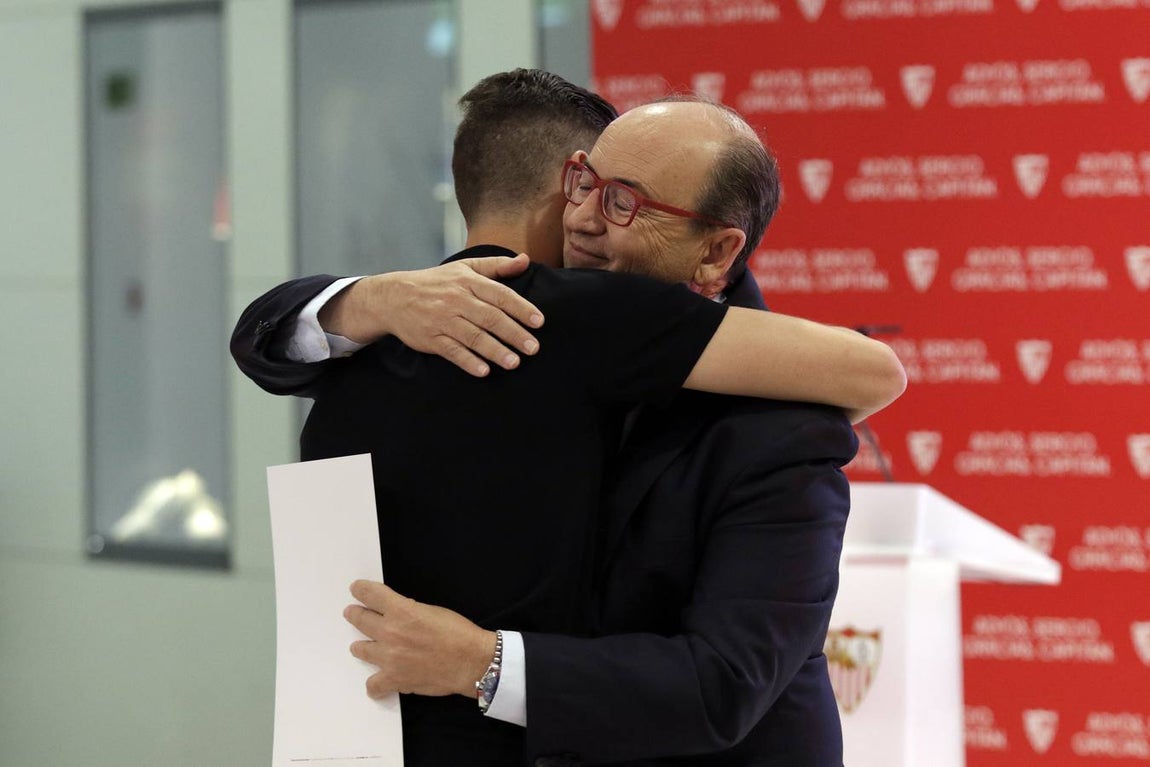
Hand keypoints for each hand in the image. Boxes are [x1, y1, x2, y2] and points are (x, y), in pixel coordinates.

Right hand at [319, 254, 543, 376]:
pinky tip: (483, 371)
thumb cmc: (436, 282)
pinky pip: (452, 351)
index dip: (521, 308)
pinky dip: (468, 361)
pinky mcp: (431, 338)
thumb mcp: (465, 268)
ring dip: (495, 350)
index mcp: (468, 282)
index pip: (500, 295)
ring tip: (514, 362)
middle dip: (514, 333)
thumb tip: (526, 260)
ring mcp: (443, 320)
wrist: (394, 297)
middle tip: (533, 348)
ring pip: (473, 336)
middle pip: (490, 318)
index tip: (539, 322)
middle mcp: (457, 300)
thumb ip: (497, 266)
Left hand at [344, 580, 495, 698]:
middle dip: (355, 614)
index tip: (356, 589)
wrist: (471, 661)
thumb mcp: (433, 611)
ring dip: (361, 646)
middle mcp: (390, 632)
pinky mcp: (394, 679)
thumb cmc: (458, 633)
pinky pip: (373, 684)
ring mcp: (389, 658)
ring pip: (360, 649)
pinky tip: (377, 681)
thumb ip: (409, 610)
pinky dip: (374, 684)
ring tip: (361, 646)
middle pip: (360, 619)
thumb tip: (397, 613)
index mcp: (402, 610)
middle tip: (352, 613)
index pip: (370, 594)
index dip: (360, 590)